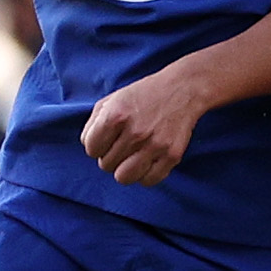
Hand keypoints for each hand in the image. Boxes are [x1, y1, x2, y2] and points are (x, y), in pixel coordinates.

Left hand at [83, 60, 214, 187]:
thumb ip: (94, 122)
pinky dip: (145, 175)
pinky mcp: (171, 155)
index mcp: (116, 115)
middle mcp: (134, 132)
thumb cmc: (144, 95)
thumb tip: (88, 145)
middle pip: (106, 165)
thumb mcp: (113, 99)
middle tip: (122, 146)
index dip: (96, 146)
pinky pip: (148, 180)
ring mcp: (154, 146)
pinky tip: (147, 161)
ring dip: (125, 170)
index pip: (91, 149)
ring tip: (132, 158)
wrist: (182, 89)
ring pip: (124, 177)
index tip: (107, 140)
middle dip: (111, 156)